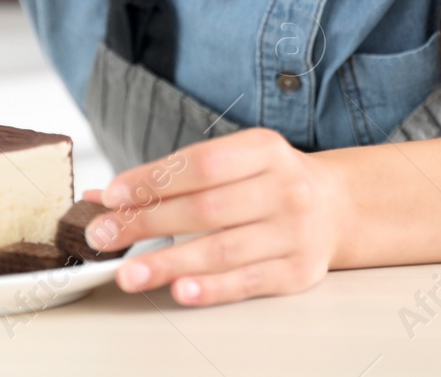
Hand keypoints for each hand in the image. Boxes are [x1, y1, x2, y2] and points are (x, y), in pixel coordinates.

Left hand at [82, 128, 341, 306]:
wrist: (336, 207)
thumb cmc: (268, 183)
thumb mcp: (231, 163)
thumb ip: (172, 177)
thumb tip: (105, 197)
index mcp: (265, 150)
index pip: (201, 164)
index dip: (153, 180)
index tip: (112, 196)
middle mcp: (284, 187)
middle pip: (206, 208)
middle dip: (147, 223)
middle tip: (103, 235)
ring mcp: (295, 231)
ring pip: (222, 249)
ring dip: (169, 263)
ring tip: (129, 274)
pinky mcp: (298, 271)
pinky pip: (247, 281)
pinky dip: (211, 288)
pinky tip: (180, 290)